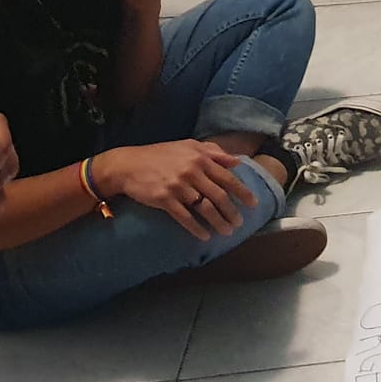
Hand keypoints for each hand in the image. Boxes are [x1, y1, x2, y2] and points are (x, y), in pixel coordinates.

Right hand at [96, 141, 258, 239]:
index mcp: (200, 158)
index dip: (242, 192)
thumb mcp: (187, 146)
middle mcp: (191, 172)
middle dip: (232, 212)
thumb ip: (213, 152)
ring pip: (205, 208)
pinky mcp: (164, 199)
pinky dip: (197, 228)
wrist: (127, 165)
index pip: (227, 178)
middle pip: (219, 196)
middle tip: (240, 223)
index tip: (254, 204)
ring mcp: (178, 186)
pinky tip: (205, 235)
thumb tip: (236, 161)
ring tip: (227, 231)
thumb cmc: (159, 155)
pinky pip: (185, 217)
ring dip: (219, 222)